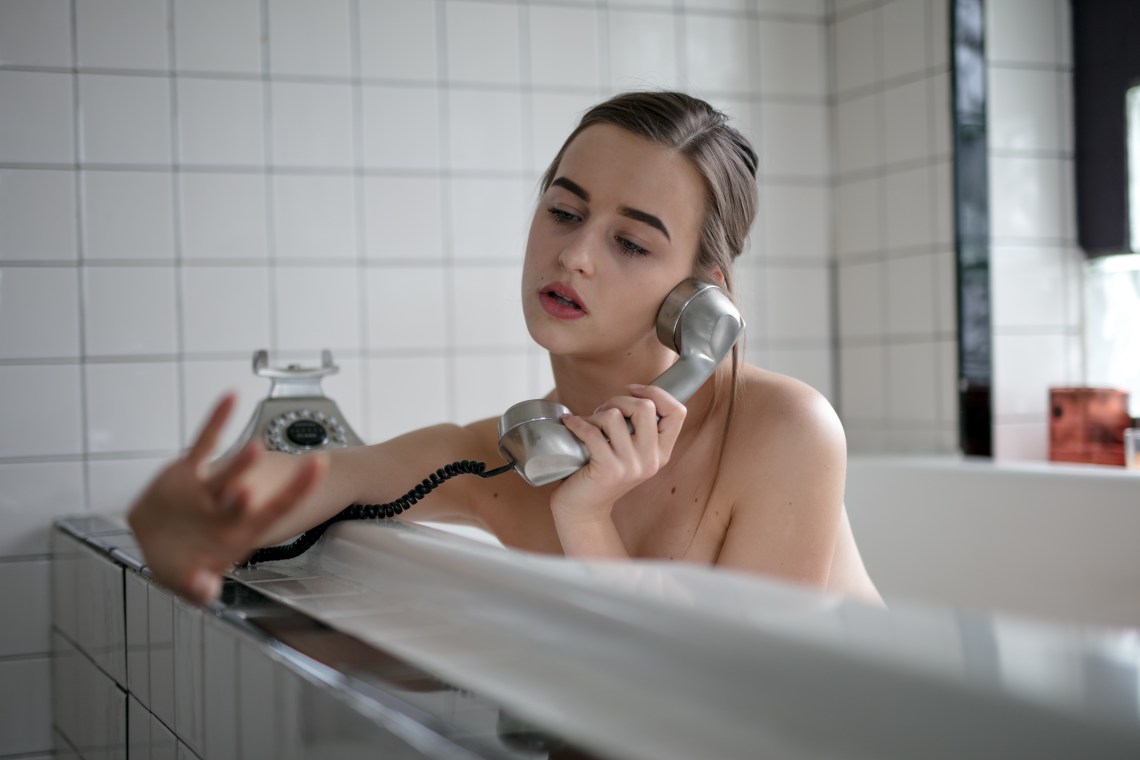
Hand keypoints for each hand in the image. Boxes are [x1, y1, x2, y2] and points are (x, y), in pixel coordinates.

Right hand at [127, 392, 326, 604]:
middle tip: (266, 484)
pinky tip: (231, 397)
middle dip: (257, 490)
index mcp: (240, 532)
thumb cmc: (183, 562)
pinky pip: (205, 443)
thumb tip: (204, 592)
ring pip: (230, 469)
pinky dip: (218, 419)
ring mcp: (211, 488)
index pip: (276, 511)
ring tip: (255, 448)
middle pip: (251, 496)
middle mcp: (230, 507)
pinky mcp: (188, 473)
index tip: (320, 468)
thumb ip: (197, 586)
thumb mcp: (188, 581)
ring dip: (242, 460)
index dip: (297, 492)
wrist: (159, 544)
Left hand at [551, 384, 685, 523]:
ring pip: (615, 416)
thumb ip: (640, 428)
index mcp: (662, 453)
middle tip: (603, 412)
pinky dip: (577, 423)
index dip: (656, 393)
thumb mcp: (631, 451)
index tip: (632, 390)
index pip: (677, 412)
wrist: (584, 509)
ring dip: (596, 414)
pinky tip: (570, 423)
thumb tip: (636, 392)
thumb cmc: (603, 472)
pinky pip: (592, 432)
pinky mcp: (608, 469)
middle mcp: (651, 460)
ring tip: (588, 425)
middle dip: (619, 400)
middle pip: (645, 407)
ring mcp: (631, 466)